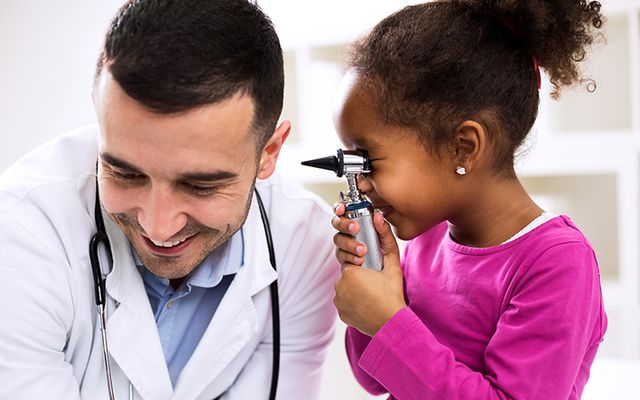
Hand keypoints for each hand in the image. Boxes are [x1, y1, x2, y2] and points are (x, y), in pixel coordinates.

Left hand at [331, 203, 406, 335]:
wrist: (391, 323)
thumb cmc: (392, 293)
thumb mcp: (392, 263)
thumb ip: (385, 237)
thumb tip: (377, 216)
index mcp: (350, 271)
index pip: (352, 259)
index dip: (362, 262)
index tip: (371, 268)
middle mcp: (340, 284)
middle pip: (348, 273)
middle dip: (359, 276)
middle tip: (373, 284)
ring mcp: (339, 299)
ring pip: (345, 287)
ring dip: (355, 288)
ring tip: (371, 294)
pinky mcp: (340, 312)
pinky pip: (344, 301)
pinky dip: (352, 301)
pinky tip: (365, 304)